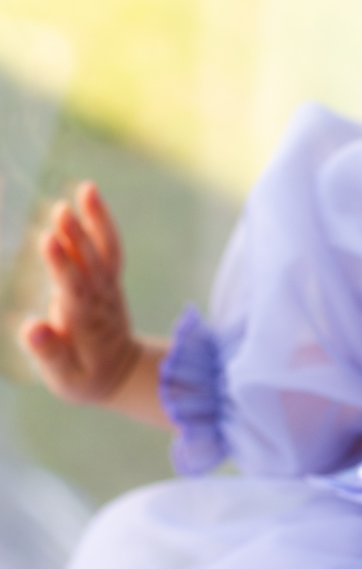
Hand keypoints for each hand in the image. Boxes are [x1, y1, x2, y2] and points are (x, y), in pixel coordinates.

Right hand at [20, 183, 169, 426]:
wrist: (123, 374)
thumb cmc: (87, 379)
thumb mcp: (66, 380)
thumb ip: (49, 355)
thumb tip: (31, 327)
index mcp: (84, 323)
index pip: (73, 289)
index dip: (62, 266)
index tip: (49, 241)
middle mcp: (99, 300)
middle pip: (89, 266)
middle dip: (76, 239)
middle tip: (62, 211)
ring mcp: (107, 288)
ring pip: (104, 251)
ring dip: (95, 221)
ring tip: (87, 189)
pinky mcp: (109, 279)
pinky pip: (109, 247)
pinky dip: (101, 221)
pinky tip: (88, 193)